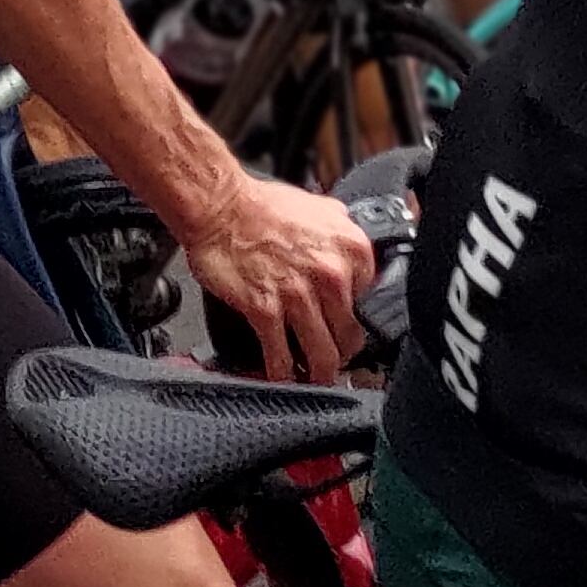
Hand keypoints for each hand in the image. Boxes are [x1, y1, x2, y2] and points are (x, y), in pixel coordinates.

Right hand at [176, 170, 374, 384]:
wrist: (219, 206)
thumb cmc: (261, 206)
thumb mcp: (321, 207)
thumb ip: (343, 231)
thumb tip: (350, 251)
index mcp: (350, 248)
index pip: (368, 302)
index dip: (352, 317)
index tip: (342, 326)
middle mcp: (331, 273)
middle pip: (349, 335)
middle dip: (340, 353)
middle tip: (332, 360)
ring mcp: (299, 294)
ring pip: (322, 354)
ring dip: (318, 374)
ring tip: (314, 380)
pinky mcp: (265, 310)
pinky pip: (280, 356)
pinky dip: (282, 373)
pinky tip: (281, 377)